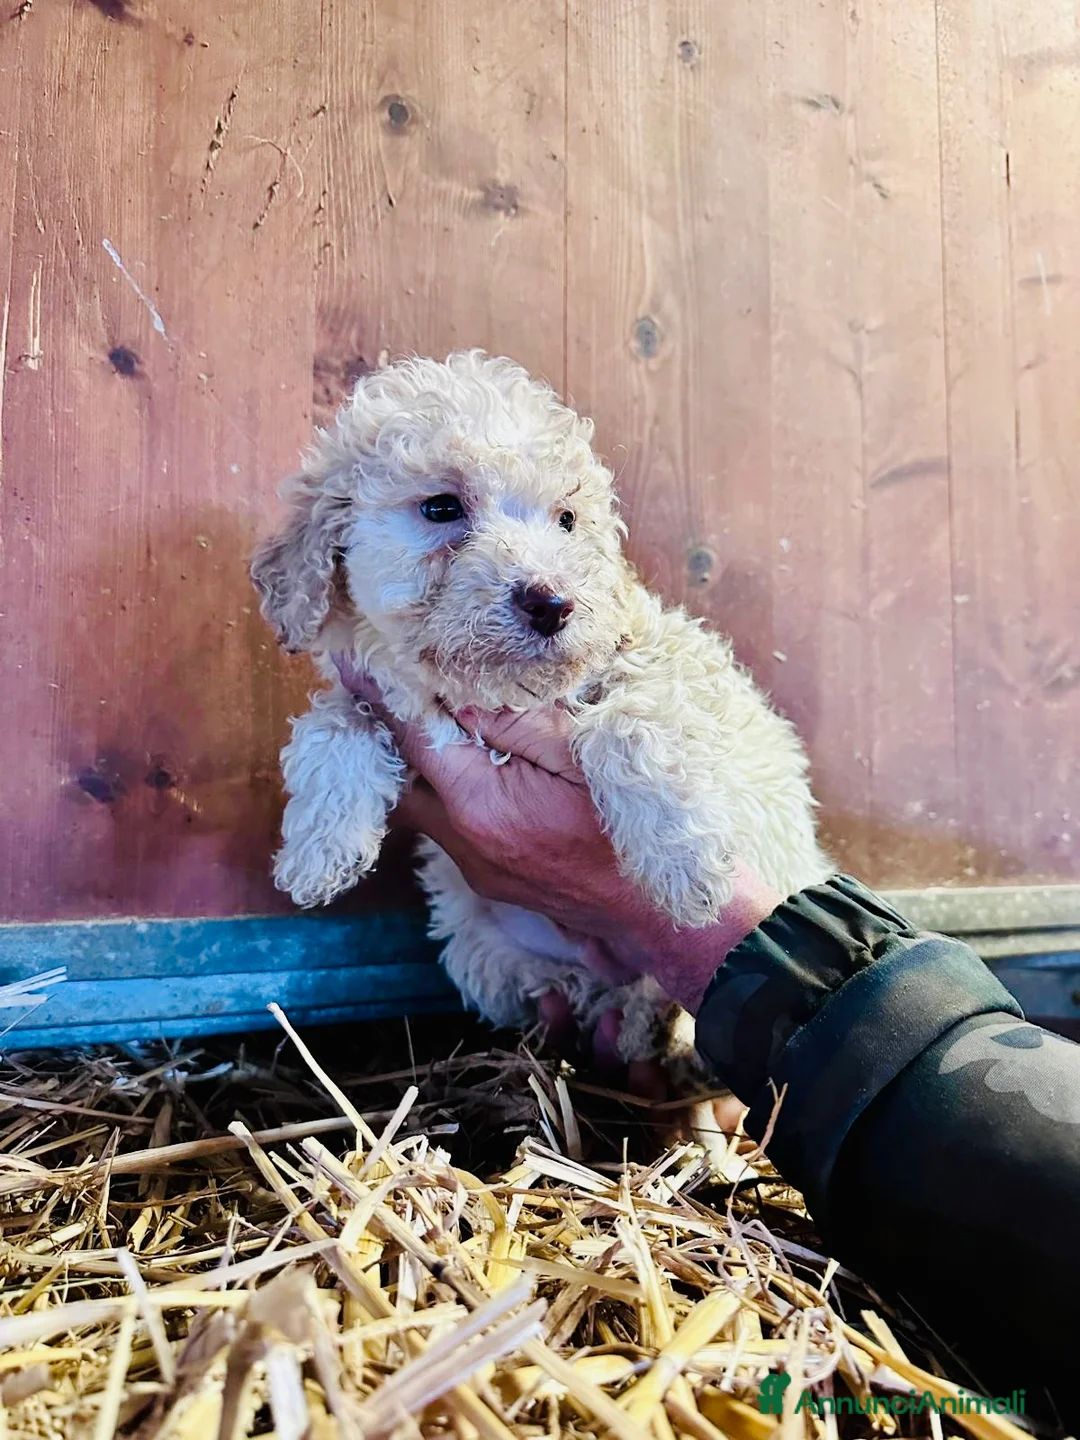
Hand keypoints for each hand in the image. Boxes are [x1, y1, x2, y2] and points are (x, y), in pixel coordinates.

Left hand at [335, 658, 780, 1017]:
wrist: (662, 914)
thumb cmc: (632, 830)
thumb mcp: (583, 757)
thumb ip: (519, 723)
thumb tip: (463, 691)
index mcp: (481, 805)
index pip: (413, 739)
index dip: (382, 696)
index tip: (352, 660)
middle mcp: (464, 842)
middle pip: (403, 777)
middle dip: (390, 732)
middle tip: (383, 684)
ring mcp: (476, 867)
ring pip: (424, 804)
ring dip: (422, 763)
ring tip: (427, 715)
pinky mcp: (492, 880)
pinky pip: (452, 826)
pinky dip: (450, 790)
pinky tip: (475, 762)